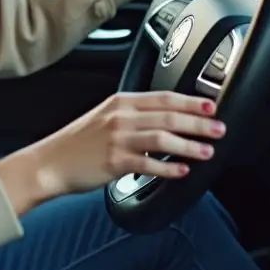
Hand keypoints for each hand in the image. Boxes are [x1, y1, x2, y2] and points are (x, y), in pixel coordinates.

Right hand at [0, 92, 224, 211]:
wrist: (50, 162)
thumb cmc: (78, 142)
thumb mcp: (105, 117)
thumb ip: (133, 115)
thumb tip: (167, 119)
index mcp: (120, 102)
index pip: (163, 97)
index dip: (190, 101)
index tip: (211, 105)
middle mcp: (120, 117)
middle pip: (167, 117)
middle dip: (197, 123)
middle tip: (219, 129)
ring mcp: (117, 139)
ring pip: (161, 139)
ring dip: (188, 145)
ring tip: (207, 152)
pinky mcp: (114, 162)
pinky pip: (147, 164)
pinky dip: (168, 168)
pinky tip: (182, 171)